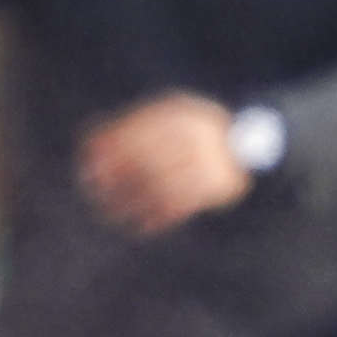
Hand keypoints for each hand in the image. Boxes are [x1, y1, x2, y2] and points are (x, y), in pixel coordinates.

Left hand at [76, 93, 251, 235]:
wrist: (250, 142)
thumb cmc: (191, 132)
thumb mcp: (169, 117)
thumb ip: (132, 126)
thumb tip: (89, 146)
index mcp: (179, 111)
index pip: (136, 128)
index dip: (108, 148)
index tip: (86, 163)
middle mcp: (195, 132)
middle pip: (146, 157)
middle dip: (116, 176)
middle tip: (93, 190)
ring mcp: (210, 158)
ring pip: (162, 185)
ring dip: (133, 202)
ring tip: (112, 213)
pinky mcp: (221, 183)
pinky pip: (183, 203)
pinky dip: (159, 217)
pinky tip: (143, 226)